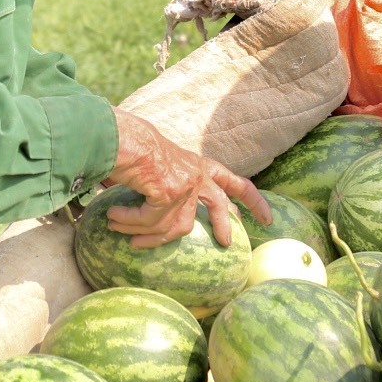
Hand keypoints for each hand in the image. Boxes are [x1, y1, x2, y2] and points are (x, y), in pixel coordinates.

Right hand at [103, 108, 270, 248]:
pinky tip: (113, 217)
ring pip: (172, 225)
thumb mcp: (160, 170)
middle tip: (228, 243)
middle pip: (218, 205)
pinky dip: (130, 222)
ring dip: (143, 232)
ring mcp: (186, 184)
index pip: (234, 182)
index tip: (267, 219)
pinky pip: (150, 221)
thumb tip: (160, 225)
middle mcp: (198, 174)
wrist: (120, 137)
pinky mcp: (170, 192)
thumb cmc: (132, 150)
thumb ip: (169, 191)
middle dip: (224, 225)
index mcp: (200, 166)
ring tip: (121, 229)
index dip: (252, 201)